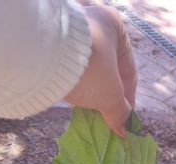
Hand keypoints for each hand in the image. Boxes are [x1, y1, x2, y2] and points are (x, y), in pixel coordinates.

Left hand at [64, 5, 136, 135]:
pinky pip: (72, 68)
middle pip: (108, 69)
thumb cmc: (90, 70)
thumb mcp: (110, 95)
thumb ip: (119, 111)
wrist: (46, 56)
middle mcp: (94, 24)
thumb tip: (124, 128)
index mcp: (114, 27)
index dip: (129, 97)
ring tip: (90, 111)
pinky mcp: (55, 43)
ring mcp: (73, 32)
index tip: (125, 117)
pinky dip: (77, 84)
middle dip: (109, 95)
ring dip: (92, 91)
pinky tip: (76, 99)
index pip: (128, 69)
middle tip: (107, 116)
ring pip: (90, 69)